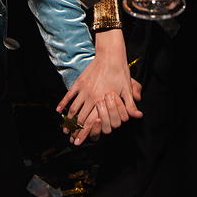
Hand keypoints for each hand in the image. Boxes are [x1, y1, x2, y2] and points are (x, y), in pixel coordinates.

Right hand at [56, 29, 141, 144]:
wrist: (110, 54)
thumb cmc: (119, 71)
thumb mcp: (127, 89)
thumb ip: (130, 105)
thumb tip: (137, 116)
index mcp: (102, 100)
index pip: (91, 122)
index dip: (84, 133)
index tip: (78, 141)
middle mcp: (91, 97)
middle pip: (80, 118)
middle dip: (75, 130)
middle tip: (71, 139)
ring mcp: (83, 89)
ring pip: (73, 108)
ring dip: (69, 120)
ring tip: (65, 129)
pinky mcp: (79, 82)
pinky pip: (69, 95)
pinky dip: (63, 103)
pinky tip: (59, 110)